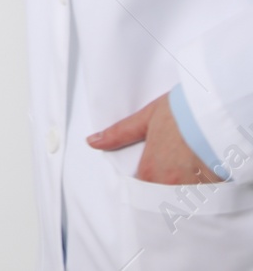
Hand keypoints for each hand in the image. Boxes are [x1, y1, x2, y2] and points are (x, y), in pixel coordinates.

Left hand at [86, 93, 221, 184]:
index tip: (148, 171)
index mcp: (151, 170)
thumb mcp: (146, 118)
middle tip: (170, 168)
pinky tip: (201, 173)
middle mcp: (170, 185)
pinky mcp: (214, 189)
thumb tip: (93, 141)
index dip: (143, 179)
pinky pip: (202, 197)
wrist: (216, 112)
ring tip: (186, 168)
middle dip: (162, 187)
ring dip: (181, 188)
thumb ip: (119, 134)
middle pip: (160, 196)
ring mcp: (193, 189)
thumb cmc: (183, 112)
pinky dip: (200, 189)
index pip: (139, 188)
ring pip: (181, 198)